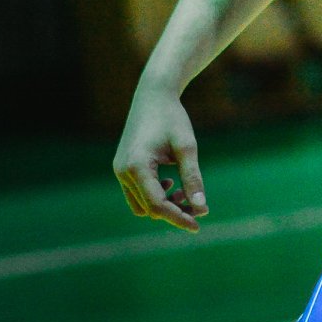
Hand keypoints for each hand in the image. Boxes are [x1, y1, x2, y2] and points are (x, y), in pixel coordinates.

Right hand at [113, 88, 208, 232]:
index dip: (178, 217)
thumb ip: (192, 177)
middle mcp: (123, 172)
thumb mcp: (187, 147)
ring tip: (185, 190)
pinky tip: (171, 182)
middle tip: (199, 206)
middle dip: (174, 210)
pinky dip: (155, 194)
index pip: (157, 205)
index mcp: (137, 167)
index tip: (197, 225)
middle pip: (149, 208)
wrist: (153, 96)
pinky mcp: (122, 168)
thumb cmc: (173, 118)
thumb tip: (202, 208)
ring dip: (164, 204)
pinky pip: (137, 193)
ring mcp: (120, 171)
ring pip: (141, 204)